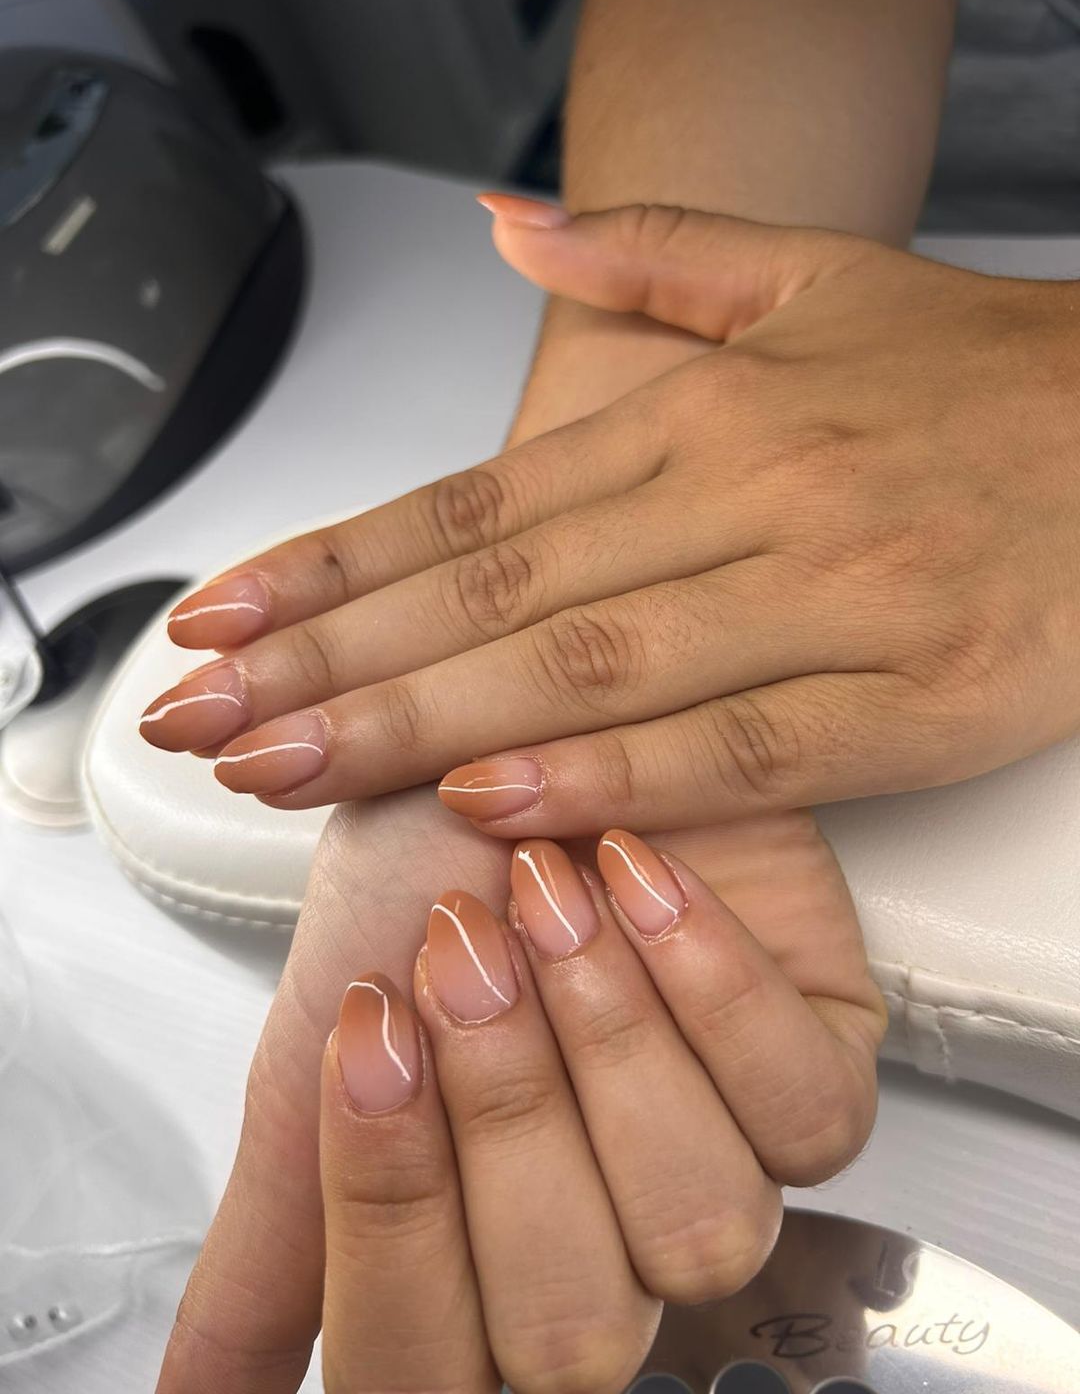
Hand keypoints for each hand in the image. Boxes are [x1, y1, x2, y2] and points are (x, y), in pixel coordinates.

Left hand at [141, 198, 1079, 832]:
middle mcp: (743, 496)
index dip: (335, 566)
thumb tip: (510, 223)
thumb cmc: (978, 376)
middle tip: (206, 720)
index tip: (223, 621)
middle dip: (334, 662)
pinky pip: (738, 745)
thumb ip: (649, 255)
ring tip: (289, 770)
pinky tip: (495, 807)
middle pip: (497, 591)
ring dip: (423, 725)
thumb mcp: (811, 278)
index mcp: (703, 410)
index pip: (474, 500)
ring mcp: (823, 597)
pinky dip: (611, 777)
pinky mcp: (906, 695)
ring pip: (589, 666)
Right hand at [156, 795, 878, 1392]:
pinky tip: (639, 880)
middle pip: (571, 1326)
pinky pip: (806, 1116)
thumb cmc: (415, 896)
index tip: (364, 1035)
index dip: (388, 1222)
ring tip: (545, 896)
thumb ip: (267, 1238)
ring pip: (699, 1226)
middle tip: (457, 949)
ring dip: (609, 1046)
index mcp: (476, 1284)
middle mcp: (607, 1258)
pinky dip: (713, 991)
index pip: (422, 1372)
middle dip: (504, 1118)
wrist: (502, 757)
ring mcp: (725, 1176)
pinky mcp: (816, 1084)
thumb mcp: (309, 1059)